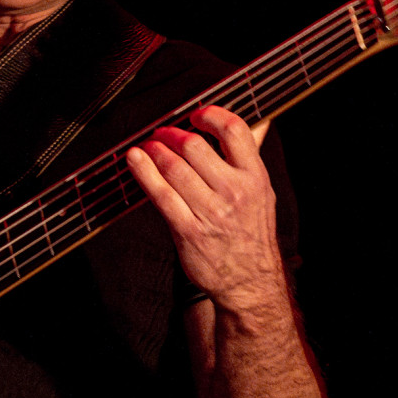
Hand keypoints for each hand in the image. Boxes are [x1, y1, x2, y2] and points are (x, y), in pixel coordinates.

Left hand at [124, 105, 283, 315]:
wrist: (250, 282)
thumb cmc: (252, 234)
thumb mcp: (262, 192)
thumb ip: (251, 158)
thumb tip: (260, 121)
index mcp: (255, 177)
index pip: (234, 130)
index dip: (210, 114)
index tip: (195, 115)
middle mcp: (234, 191)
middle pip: (195, 146)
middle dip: (171, 134)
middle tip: (161, 134)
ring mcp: (211, 212)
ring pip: (173, 167)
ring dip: (154, 151)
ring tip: (147, 147)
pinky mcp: (188, 231)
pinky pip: (160, 195)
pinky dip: (143, 173)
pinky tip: (134, 161)